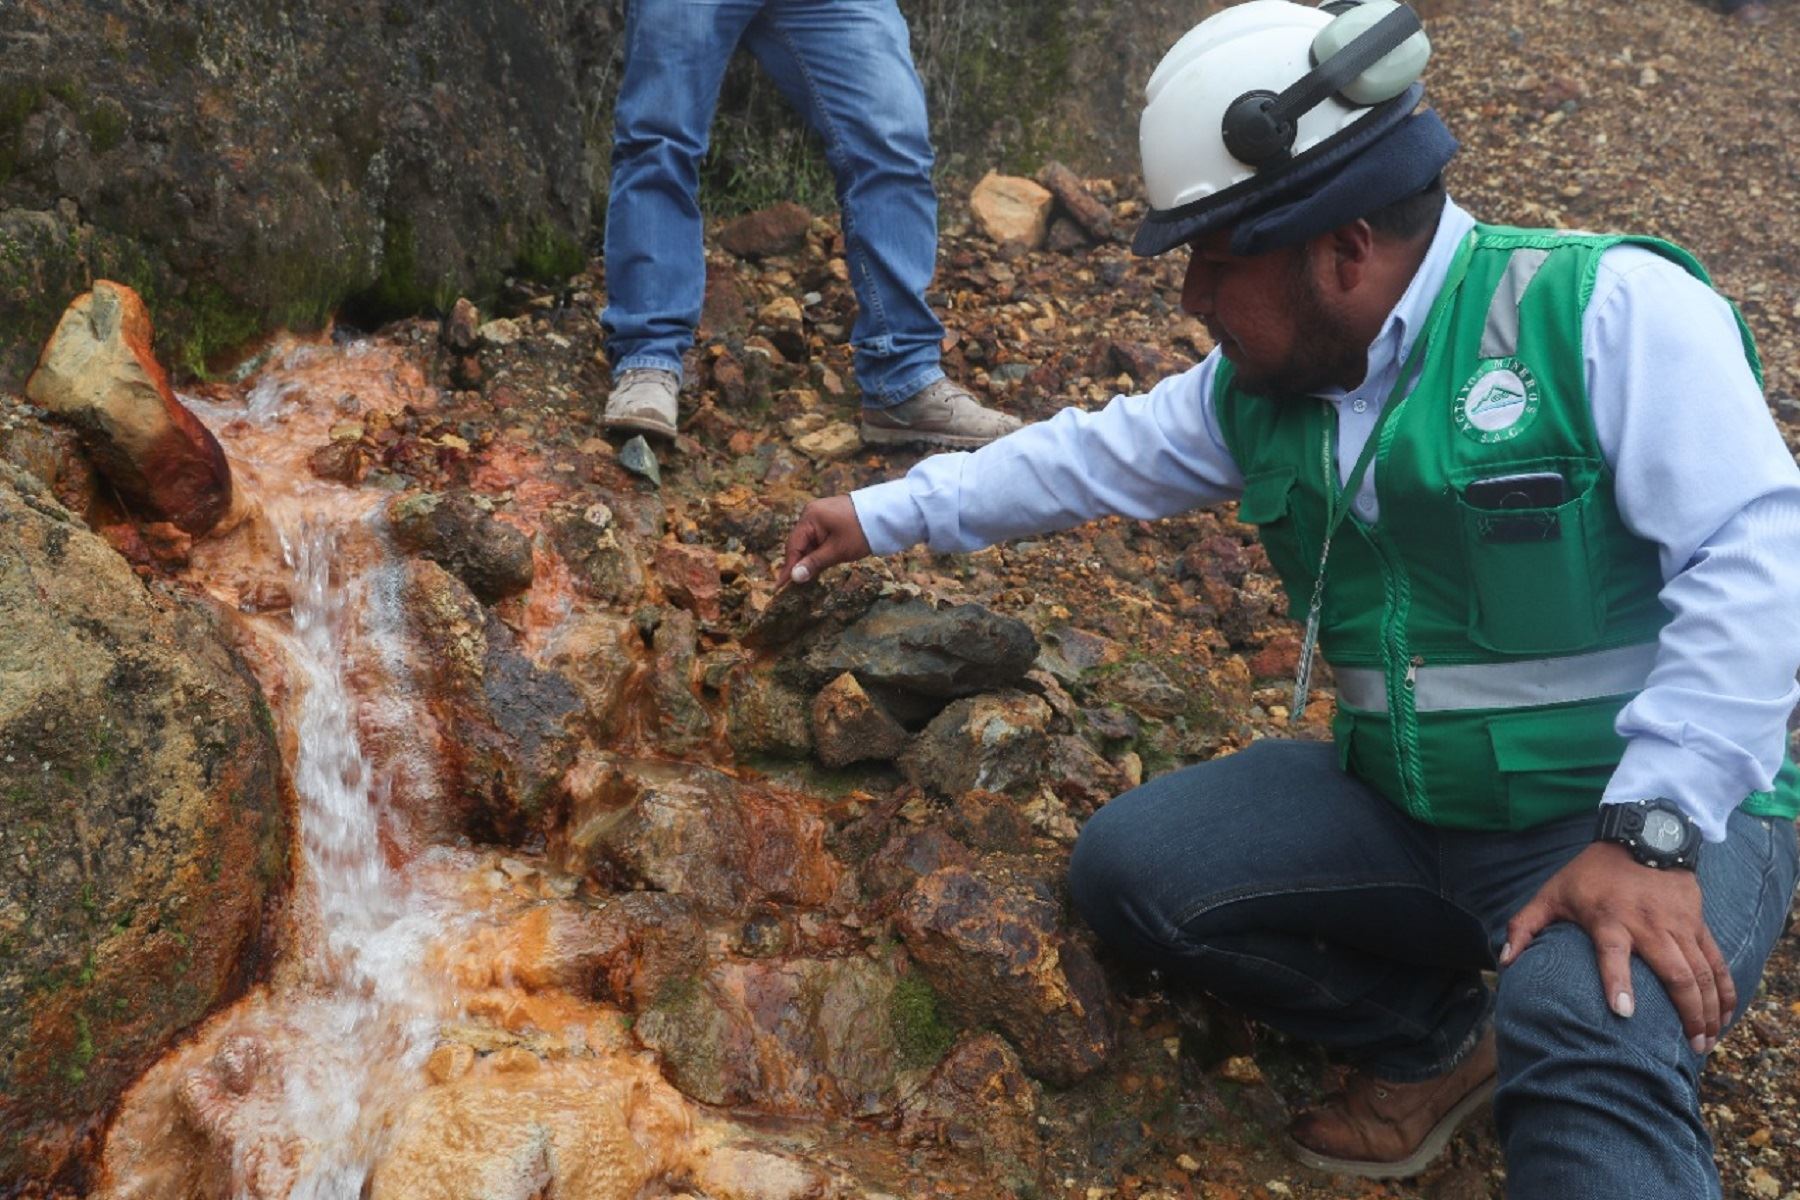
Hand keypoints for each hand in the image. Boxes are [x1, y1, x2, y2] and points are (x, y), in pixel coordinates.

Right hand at [779, 495, 870, 586]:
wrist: (886, 515)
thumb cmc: (861, 532)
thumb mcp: (837, 551)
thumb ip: (814, 564)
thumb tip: (794, 577)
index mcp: (809, 518)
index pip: (793, 546)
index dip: (788, 567)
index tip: (780, 586)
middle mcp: (811, 513)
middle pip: (800, 543)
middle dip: (799, 563)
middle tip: (795, 585)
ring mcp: (821, 514)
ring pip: (810, 541)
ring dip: (810, 558)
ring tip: (808, 577)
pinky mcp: (830, 518)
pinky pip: (819, 537)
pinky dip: (819, 550)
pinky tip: (820, 563)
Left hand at [1500, 842, 1730, 1053]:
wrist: (1641, 836)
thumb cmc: (1590, 873)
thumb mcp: (1551, 893)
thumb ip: (1525, 926)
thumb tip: (1504, 962)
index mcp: (1609, 918)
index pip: (1613, 952)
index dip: (1617, 981)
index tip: (1623, 1012)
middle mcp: (1648, 924)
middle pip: (1675, 972)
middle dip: (1685, 1012)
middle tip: (1688, 1047)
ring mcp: (1678, 925)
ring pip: (1702, 972)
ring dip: (1708, 1009)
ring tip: (1705, 1043)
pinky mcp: (1697, 924)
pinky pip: (1717, 961)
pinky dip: (1724, 990)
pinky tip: (1725, 1017)